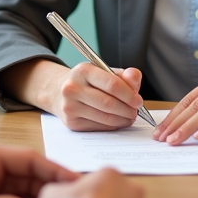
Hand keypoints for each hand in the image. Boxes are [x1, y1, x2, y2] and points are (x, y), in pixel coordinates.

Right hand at [4, 59, 145, 131]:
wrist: (59, 91)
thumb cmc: (87, 81)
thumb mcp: (104, 71)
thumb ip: (124, 75)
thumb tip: (135, 81)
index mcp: (83, 71)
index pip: (112, 84)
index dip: (129, 94)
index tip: (138, 100)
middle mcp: (73, 88)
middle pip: (108, 103)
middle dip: (127, 109)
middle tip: (136, 111)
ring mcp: (70, 107)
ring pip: (104, 117)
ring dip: (122, 120)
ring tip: (129, 117)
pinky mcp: (71, 122)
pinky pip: (98, 126)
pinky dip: (112, 126)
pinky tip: (117, 121)